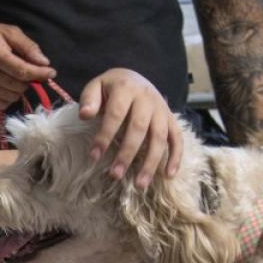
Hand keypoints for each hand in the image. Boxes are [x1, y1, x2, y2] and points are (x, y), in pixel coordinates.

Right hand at [0, 21, 55, 109]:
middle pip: (19, 86)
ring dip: (19, 88)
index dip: (40, 74)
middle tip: (26, 69)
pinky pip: (1, 104)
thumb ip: (28, 47)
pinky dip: (9, 97)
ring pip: (12, 97)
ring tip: (14, 75)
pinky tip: (6, 84)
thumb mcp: (10, 32)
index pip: (22, 71)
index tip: (51, 72)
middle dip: (29, 80)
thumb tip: (44, 63)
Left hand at [78, 68, 182, 188]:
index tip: (94, 156)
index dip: (105, 136)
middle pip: (139, 129)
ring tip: (139, 185)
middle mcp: (147, 98)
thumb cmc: (112, 88)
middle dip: (127, 154)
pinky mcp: (171, 119)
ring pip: (159, 138)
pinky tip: (168, 175)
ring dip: (150, 162)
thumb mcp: (97, 86)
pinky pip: (177, 138)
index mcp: (126, 88)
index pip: (115, 114)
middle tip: (115, 175)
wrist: (135, 77)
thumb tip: (84, 115)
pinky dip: (176, 156)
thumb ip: (89, 99)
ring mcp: (162, 110)